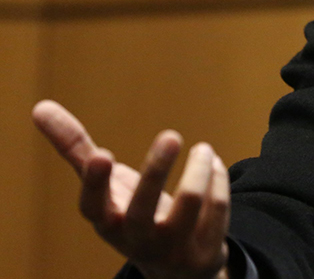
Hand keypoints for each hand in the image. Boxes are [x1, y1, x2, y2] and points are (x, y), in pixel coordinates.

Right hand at [32, 100, 230, 278]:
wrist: (174, 268)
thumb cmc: (131, 214)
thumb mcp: (103, 186)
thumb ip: (75, 148)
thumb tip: (40, 107)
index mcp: (107, 221)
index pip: (93, 207)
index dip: (96, 182)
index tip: (102, 153)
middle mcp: (137, 238)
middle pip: (144, 208)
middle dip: (157, 169)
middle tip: (171, 135)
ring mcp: (172, 247)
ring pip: (189, 204)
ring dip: (199, 169)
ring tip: (202, 149)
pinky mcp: (205, 250)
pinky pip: (217, 209)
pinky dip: (218, 180)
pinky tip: (213, 165)